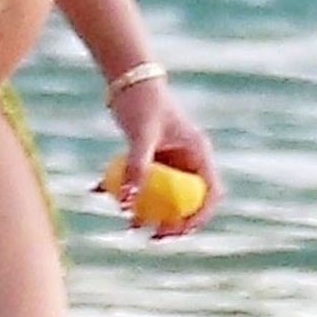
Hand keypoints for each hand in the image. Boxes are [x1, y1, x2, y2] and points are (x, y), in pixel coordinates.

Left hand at [107, 78, 222, 239]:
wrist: (127, 78)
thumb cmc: (139, 102)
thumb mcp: (140, 135)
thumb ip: (137, 166)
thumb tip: (128, 201)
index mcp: (199, 153)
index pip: (209, 193)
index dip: (198, 217)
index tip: (178, 232)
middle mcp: (189, 158)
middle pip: (189, 200)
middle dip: (174, 223)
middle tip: (153, 237)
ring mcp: (171, 159)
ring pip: (166, 195)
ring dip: (151, 211)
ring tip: (130, 225)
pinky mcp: (153, 157)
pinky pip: (146, 182)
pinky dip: (131, 191)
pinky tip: (107, 196)